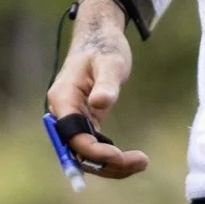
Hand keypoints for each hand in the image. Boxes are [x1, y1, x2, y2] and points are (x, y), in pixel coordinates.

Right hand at [49, 0, 147, 179]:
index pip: (73, 136)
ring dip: (111, 165)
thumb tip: (100, 103)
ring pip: (86, 154)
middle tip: (140, 162)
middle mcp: (63, 112)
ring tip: (141, 163)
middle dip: (106, 163)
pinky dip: (111, 156)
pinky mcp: (85, 121)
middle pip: (78, 152)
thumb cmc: (104, 47)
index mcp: (63, 99)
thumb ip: (106, 84)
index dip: (94, 151)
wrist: (99, 38)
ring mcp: (73, 118)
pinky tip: (133, 159)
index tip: (120, 155)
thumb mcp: (110, 63)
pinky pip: (94, 146)